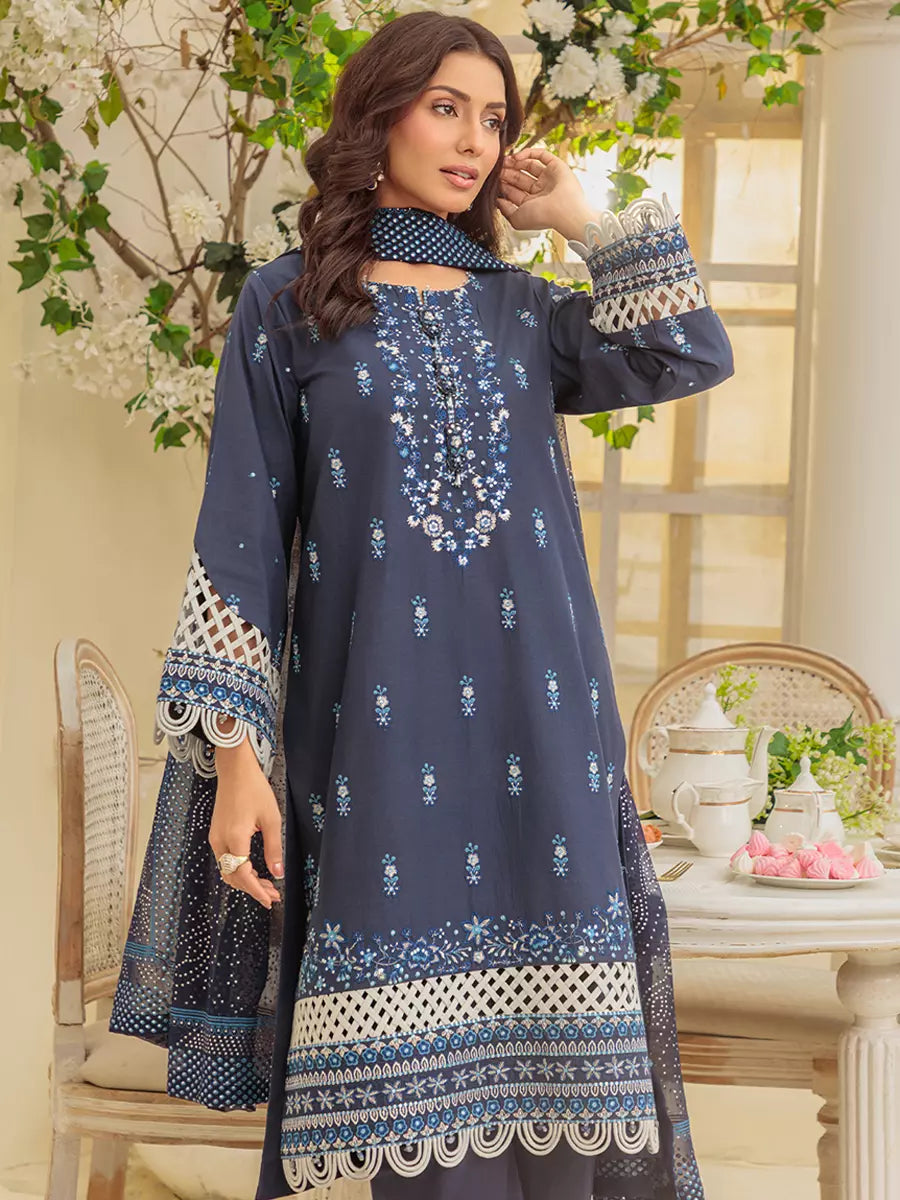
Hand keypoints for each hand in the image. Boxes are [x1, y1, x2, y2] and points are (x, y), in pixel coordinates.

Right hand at [210, 734, 282, 908]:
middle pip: (233, 877)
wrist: (235, 771)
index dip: (257, 891)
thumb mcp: (271, 819)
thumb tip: (278, 873)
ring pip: (228, 871)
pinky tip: (254, 870)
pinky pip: (225, 861)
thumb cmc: (255, 790)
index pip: (243, 875)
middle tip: (273, 894)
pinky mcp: (215, 834)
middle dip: (253, 889)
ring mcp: (215, 838)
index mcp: (235, 837)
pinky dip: (239, 870)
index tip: (270, 900)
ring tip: (267, 884)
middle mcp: (220, 841)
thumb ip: (274, 848)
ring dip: (245, 881)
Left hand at [497, 146, 596, 240]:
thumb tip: (497, 201)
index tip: (494, 182)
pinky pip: (541, 155)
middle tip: (497, 170)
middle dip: (508, 173)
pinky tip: (517, 157)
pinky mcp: (556, 166)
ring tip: (504, 162)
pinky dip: (528, 153)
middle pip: (520, 178)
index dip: (504, 186)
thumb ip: (505, 210)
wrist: (563, 210)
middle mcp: (541, 191)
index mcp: (533, 204)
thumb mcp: (516, 219)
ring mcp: (549, 178)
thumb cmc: (541, 217)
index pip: (515, 192)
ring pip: (529, 165)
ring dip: (516, 163)